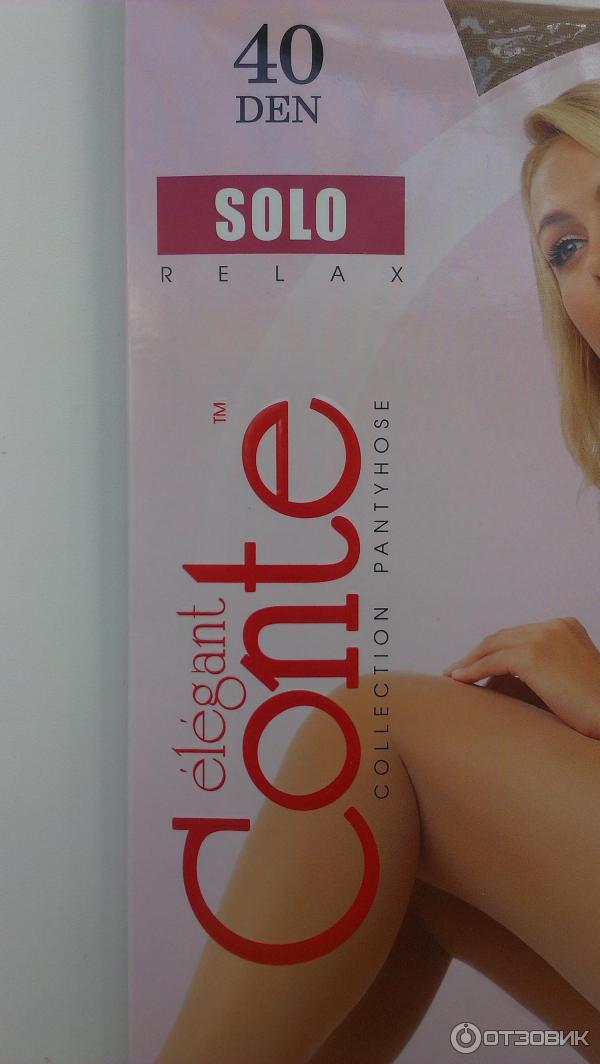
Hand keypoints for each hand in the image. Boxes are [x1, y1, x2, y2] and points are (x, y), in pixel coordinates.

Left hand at [443, 617, 599, 739]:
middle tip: (457, 669)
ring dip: (469, 662)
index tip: (476, 662)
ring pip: (493, 647)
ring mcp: (542, 638)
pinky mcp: (532, 656)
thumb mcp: (568, 676)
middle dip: (477, 653)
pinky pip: (492, 662)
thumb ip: (543, 668)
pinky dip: (472, 670)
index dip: (494, 649)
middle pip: (503, 637)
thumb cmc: (593, 706)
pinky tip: (460, 680)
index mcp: (565, 626)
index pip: (519, 635)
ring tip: (453, 675)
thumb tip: (501, 679)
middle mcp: (553, 626)